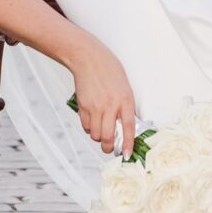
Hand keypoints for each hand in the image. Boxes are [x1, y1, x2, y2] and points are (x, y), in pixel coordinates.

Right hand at [69, 37, 139, 158]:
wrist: (88, 58)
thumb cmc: (108, 70)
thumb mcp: (124, 87)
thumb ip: (124, 106)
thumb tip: (124, 126)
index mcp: (124, 99)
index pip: (128, 127)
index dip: (128, 144)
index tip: (127, 155)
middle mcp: (110, 105)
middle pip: (107, 137)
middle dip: (108, 148)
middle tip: (109, 148)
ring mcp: (95, 106)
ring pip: (95, 134)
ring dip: (97, 137)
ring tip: (100, 130)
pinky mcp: (83, 106)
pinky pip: (85, 126)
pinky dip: (88, 128)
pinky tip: (91, 119)